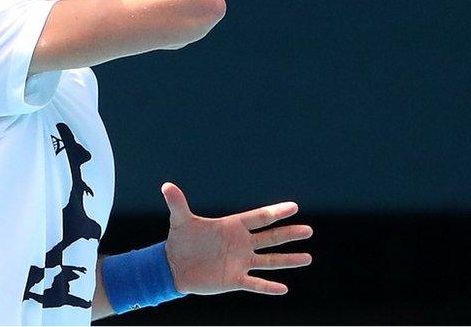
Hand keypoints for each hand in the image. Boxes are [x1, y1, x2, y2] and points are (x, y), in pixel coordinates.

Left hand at [161, 182, 312, 295]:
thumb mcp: (180, 220)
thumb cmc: (180, 240)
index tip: (294, 206)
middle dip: (289, 234)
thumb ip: (177, 203)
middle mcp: (240, 243)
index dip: (275, 212)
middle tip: (308, 230)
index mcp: (232, 227)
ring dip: (288, 260)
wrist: (174, 266)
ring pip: (269, 261)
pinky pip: (255, 284)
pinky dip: (268, 287)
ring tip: (308, 257)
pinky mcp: (235, 279)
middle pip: (270, 238)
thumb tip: (166, 186)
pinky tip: (284, 289)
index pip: (258, 218)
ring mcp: (240, 262)